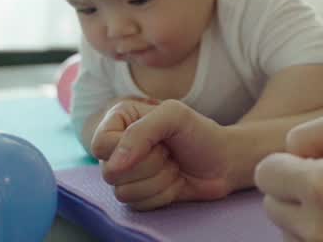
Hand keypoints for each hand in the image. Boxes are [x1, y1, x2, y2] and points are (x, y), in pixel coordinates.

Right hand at [92, 99, 232, 208]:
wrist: (223, 161)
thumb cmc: (199, 133)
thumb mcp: (173, 116)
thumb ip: (140, 133)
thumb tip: (113, 167)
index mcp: (121, 120)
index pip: (100, 144)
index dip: (126, 149)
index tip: (156, 142)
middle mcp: (118, 147)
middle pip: (110, 172)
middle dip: (149, 164)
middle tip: (169, 152)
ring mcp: (126, 173)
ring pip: (123, 192)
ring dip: (158, 180)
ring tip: (173, 165)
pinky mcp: (138, 194)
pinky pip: (136, 205)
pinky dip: (161, 195)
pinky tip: (173, 181)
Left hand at [255, 109, 322, 241]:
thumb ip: (310, 130)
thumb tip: (288, 155)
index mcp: (321, 187)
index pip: (265, 173)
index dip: (286, 161)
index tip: (314, 161)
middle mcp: (319, 228)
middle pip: (270, 204)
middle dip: (292, 189)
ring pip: (284, 230)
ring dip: (301, 215)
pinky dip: (315, 234)